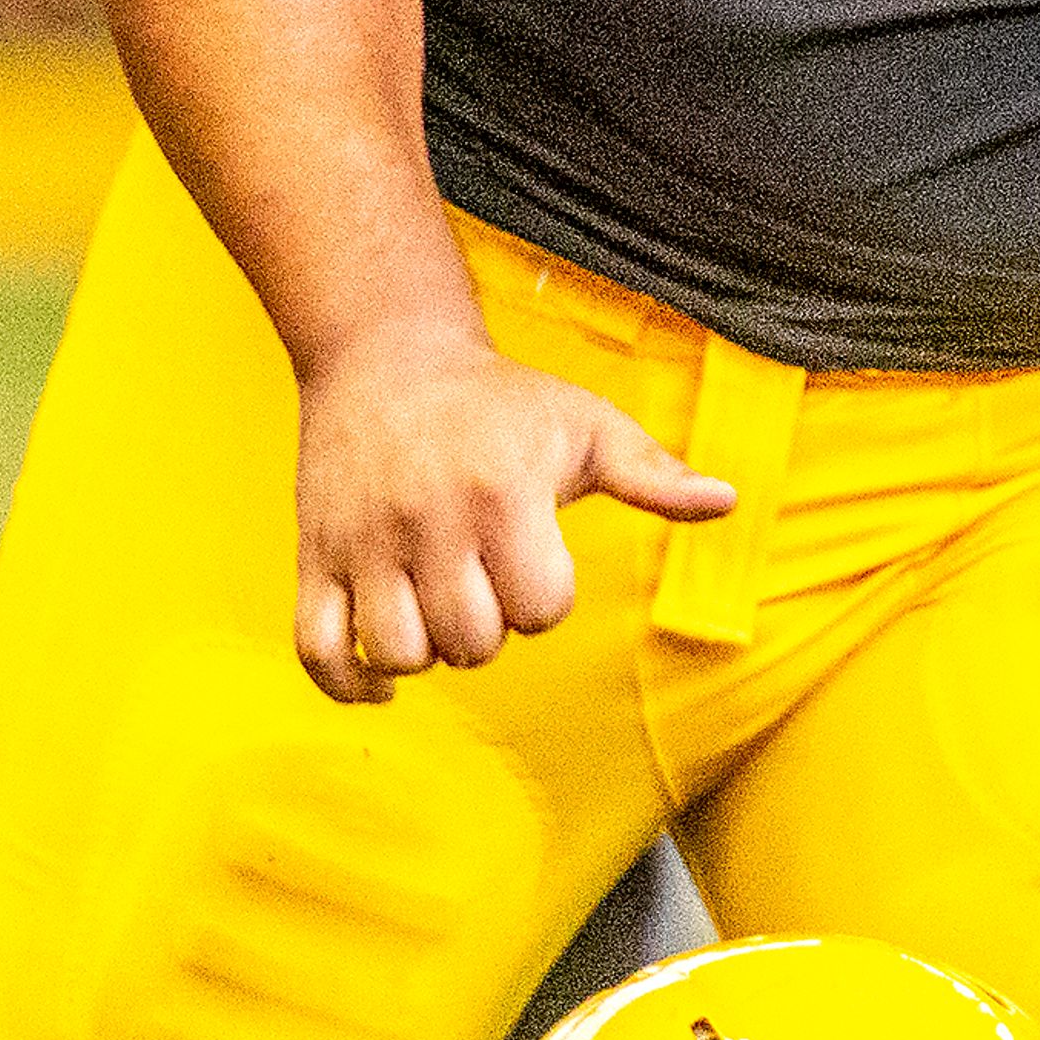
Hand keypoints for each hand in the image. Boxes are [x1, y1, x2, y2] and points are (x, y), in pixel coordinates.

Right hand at [293, 317, 731, 702]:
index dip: (547, 600)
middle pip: (471, 642)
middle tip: (486, 586)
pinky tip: (384, 680)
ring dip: (429, 653)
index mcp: (503, 494)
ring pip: (397, 652)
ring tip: (439, 613)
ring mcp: (362, 542)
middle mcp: (427, 521)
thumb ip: (653, 475)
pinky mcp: (313, 556)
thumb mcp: (588, 426)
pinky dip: (349, 682)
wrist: (385, 357)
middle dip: (492, 631)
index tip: (536, 560)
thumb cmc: (502, 402)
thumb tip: (726, 501)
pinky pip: (316, 649)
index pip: (539, 607)